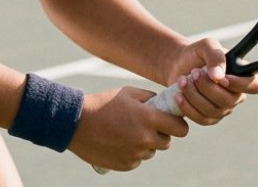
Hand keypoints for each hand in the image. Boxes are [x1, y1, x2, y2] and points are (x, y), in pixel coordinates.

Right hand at [68, 87, 188, 171]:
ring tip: (128, 132)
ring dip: (146, 144)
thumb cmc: (103, 103)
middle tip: (147, 126)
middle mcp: (145, 138)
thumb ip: (150, 97)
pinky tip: (119, 142)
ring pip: (151, 151)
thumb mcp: (128, 93)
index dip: (178, 124)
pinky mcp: (126, 164)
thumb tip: (164, 104)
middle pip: (167, 142)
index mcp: (149, 118)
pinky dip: (133, 153)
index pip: (181, 128)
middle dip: (161, 134)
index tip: (171, 121)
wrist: (76, 123)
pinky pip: (137, 160)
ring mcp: (136, 154)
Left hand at [162, 39, 257, 125]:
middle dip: (207, 87)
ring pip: (213, 110)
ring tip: (182, 80)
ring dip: (194, 96)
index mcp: (242, 75)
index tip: (222, 78)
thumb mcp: (206, 46)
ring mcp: (223, 109)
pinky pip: (202, 119)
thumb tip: (218, 77)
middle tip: (193, 72)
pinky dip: (188, 108)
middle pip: (228, 100)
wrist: (179, 64)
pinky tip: (178, 95)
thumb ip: (215, 56)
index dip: (240, 85)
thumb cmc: (197, 53)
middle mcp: (236, 95)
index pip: (254, 85)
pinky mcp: (209, 118)